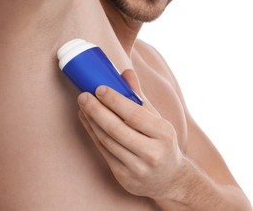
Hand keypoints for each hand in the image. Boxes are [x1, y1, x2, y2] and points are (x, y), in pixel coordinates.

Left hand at [77, 69, 182, 198]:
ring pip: (107, 140)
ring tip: (83, 106)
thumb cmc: (162, 143)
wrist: (169, 179)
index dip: (114, 101)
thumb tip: (126, 73)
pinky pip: (103, 151)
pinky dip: (93, 134)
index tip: (99, 88)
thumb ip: (140, 97)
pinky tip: (87, 121)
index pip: (135, 115)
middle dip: (96, 110)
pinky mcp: (124, 177)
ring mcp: (137, 168)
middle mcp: (152, 153)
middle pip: (116, 129)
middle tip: (83, 96)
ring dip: (91, 121)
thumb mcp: (157, 120)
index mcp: (164, 134)